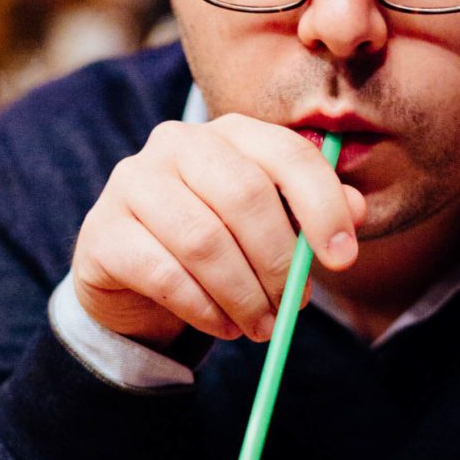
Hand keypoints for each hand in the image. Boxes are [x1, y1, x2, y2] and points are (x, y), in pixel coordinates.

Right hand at [71, 115, 364, 349]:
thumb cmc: (216, 245)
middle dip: (279, 261)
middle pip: (244, 196)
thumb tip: (355, 211)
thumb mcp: (270, 229)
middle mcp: (176, 143)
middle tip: (294, 307)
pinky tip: (223, 326)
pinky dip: (204, 309)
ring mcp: (132, 183)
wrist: (133, 278)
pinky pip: (164, 274)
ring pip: (204, 241)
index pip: (288, 154)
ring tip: (262, 326)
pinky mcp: (103, 232)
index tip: (343, 259)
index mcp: (229, 133)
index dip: (323, 206)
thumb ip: (310, 215)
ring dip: (244, 295)